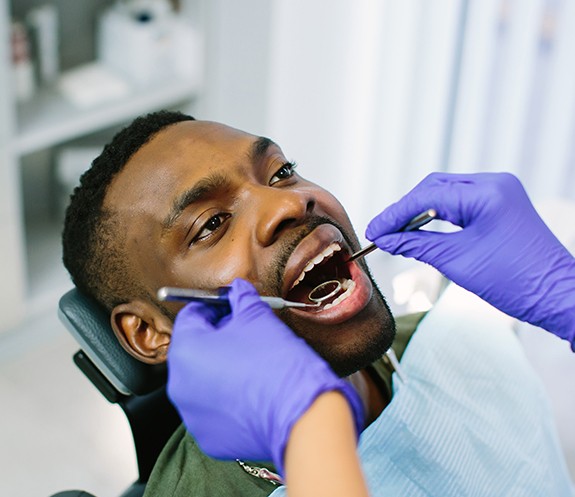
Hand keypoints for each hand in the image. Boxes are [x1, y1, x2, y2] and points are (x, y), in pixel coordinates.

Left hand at [166, 278, 363, 474]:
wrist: (301, 413)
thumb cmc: (277, 362)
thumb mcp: (258, 316)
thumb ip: (241, 297)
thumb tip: (237, 290)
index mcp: (186, 350)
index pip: (191, 316)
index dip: (213, 307)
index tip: (231, 307)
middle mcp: (179, 385)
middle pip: (194, 350)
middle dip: (217, 338)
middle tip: (245, 333)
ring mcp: (192, 414)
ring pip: (202, 381)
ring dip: (221, 369)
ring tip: (253, 364)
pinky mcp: (209, 436)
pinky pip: (213, 409)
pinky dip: (228, 398)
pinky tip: (253, 391)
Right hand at [366, 172, 574, 346]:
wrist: (557, 296)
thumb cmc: (515, 282)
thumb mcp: (456, 262)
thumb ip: (416, 245)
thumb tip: (386, 239)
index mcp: (487, 193)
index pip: (427, 197)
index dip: (395, 214)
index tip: (375, 231)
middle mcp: (494, 184)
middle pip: (434, 188)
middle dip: (405, 210)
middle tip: (382, 232)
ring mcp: (499, 192)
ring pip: (445, 193)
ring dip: (419, 211)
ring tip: (396, 232)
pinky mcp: (501, 203)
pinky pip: (460, 202)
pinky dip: (438, 215)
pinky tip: (421, 229)